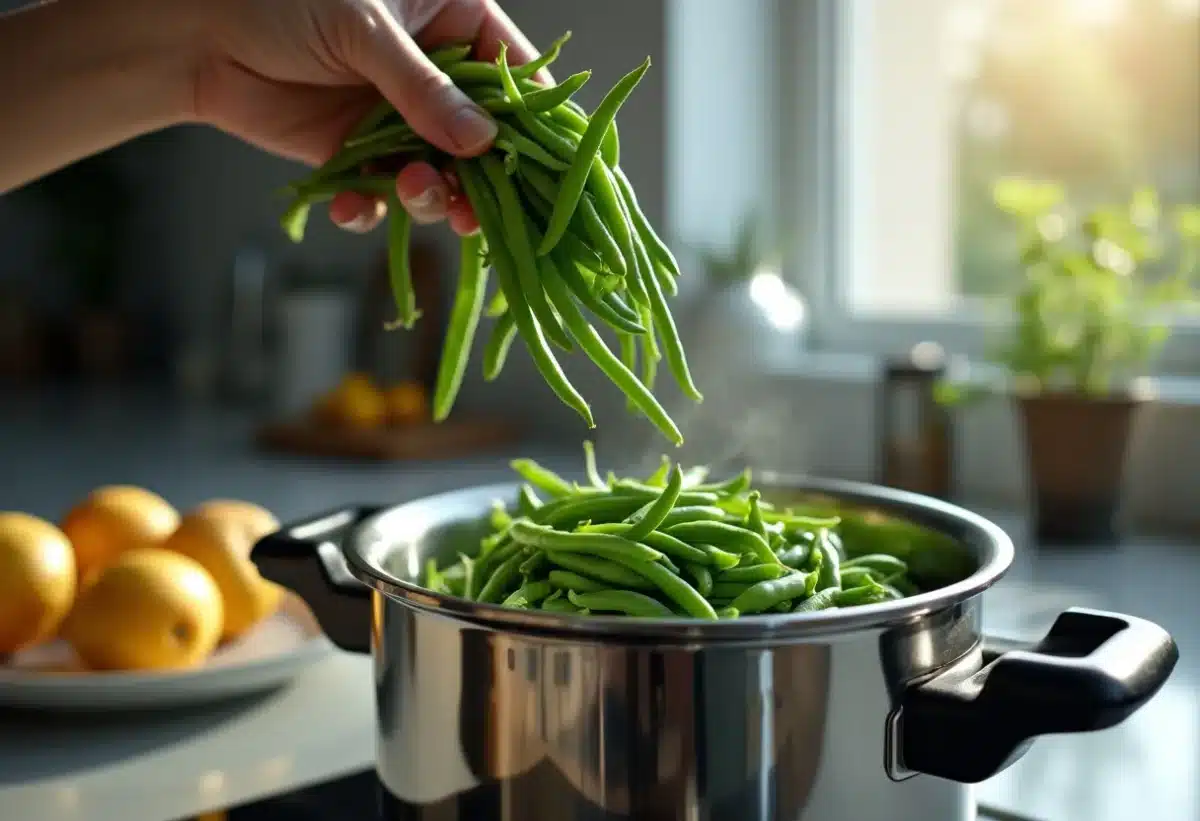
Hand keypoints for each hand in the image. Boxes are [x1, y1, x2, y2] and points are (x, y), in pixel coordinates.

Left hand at [193, 0, 545, 234]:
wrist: (193, 34)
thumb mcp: (363, 30)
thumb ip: (423, 89)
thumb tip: (482, 142)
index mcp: (451, 20)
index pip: (516, 73)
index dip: (537, 122)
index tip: (551, 169)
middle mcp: (433, 75)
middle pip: (486, 138)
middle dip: (485, 179)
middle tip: (478, 210)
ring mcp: (398, 118)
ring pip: (441, 173)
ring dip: (431, 196)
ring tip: (410, 192)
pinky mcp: (358, 155)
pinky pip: (384, 195)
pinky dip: (373, 209)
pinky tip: (353, 206)